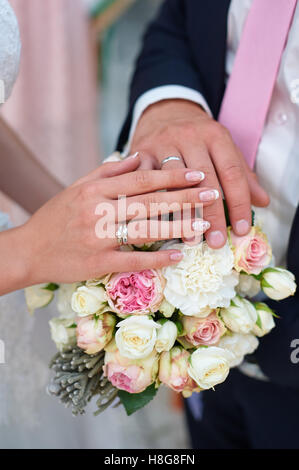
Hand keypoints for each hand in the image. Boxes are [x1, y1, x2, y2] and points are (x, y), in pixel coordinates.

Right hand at [0, 154, 216, 293]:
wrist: (28, 250)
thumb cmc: (57, 217)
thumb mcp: (78, 187)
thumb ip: (109, 171)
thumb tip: (140, 156)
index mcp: (94, 189)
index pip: (142, 179)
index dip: (173, 176)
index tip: (198, 173)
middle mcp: (97, 211)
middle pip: (149, 202)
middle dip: (185, 197)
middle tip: (213, 193)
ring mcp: (97, 239)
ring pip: (145, 230)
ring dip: (178, 227)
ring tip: (204, 224)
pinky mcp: (97, 264)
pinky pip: (132, 261)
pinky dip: (157, 259)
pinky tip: (179, 256)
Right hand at [130, 99, 269, 247]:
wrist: (164, 112)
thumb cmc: (198, 138)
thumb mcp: (223, 148)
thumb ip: (243, 175)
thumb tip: (263, 201)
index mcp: (215, 135)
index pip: (231, 172)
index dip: (239, 202)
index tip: (242, 229)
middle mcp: (189, 136)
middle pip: (204, 179)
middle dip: (212, 213)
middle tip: (216, 241)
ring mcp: (163, 143)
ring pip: (173, 182)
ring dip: (182, 213)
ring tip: (190, 238)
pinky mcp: (140, 151)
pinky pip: (146, 179)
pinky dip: (152, 202)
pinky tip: (158, 223)